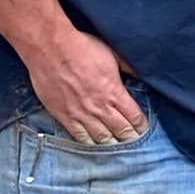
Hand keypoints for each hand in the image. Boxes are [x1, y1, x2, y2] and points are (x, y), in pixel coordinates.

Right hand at [28, 27, 147, 143]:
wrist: (50, 49)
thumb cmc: (81, 48)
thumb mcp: (112, 54)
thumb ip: (128, 68)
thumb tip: (140, 76)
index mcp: (114, 92)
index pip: (135, 118)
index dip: (142, 126)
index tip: (144, 129)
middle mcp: (100, 108)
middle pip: (121, 132)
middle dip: (130, 138)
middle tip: (135, 142)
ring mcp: (81, 114)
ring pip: (102, 139)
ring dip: (112, 144)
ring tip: (117, 145)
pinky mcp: (64, 116)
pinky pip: (80, 137)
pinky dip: (90, 143)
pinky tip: (94, 145)